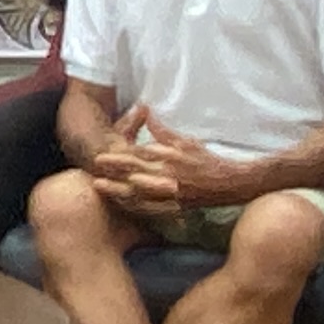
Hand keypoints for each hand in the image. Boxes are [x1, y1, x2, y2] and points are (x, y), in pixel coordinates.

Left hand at [88, 106, 244, 213]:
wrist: (230, 184)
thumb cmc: (207, 161)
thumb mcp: (186, 141)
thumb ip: (164, 132)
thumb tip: (148, 115)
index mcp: (170, 157)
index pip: (140, 156)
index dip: (118, 156)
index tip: (101, 156)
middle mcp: (168, 175)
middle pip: (135, 173)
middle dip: (113, 171)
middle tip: (93, 170)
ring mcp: (171, 193)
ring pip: (139, 192)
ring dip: (118, 189)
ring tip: (99, 186)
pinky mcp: (175, 207)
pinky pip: (151, 209)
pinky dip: (135, 207)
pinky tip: (120, 204)